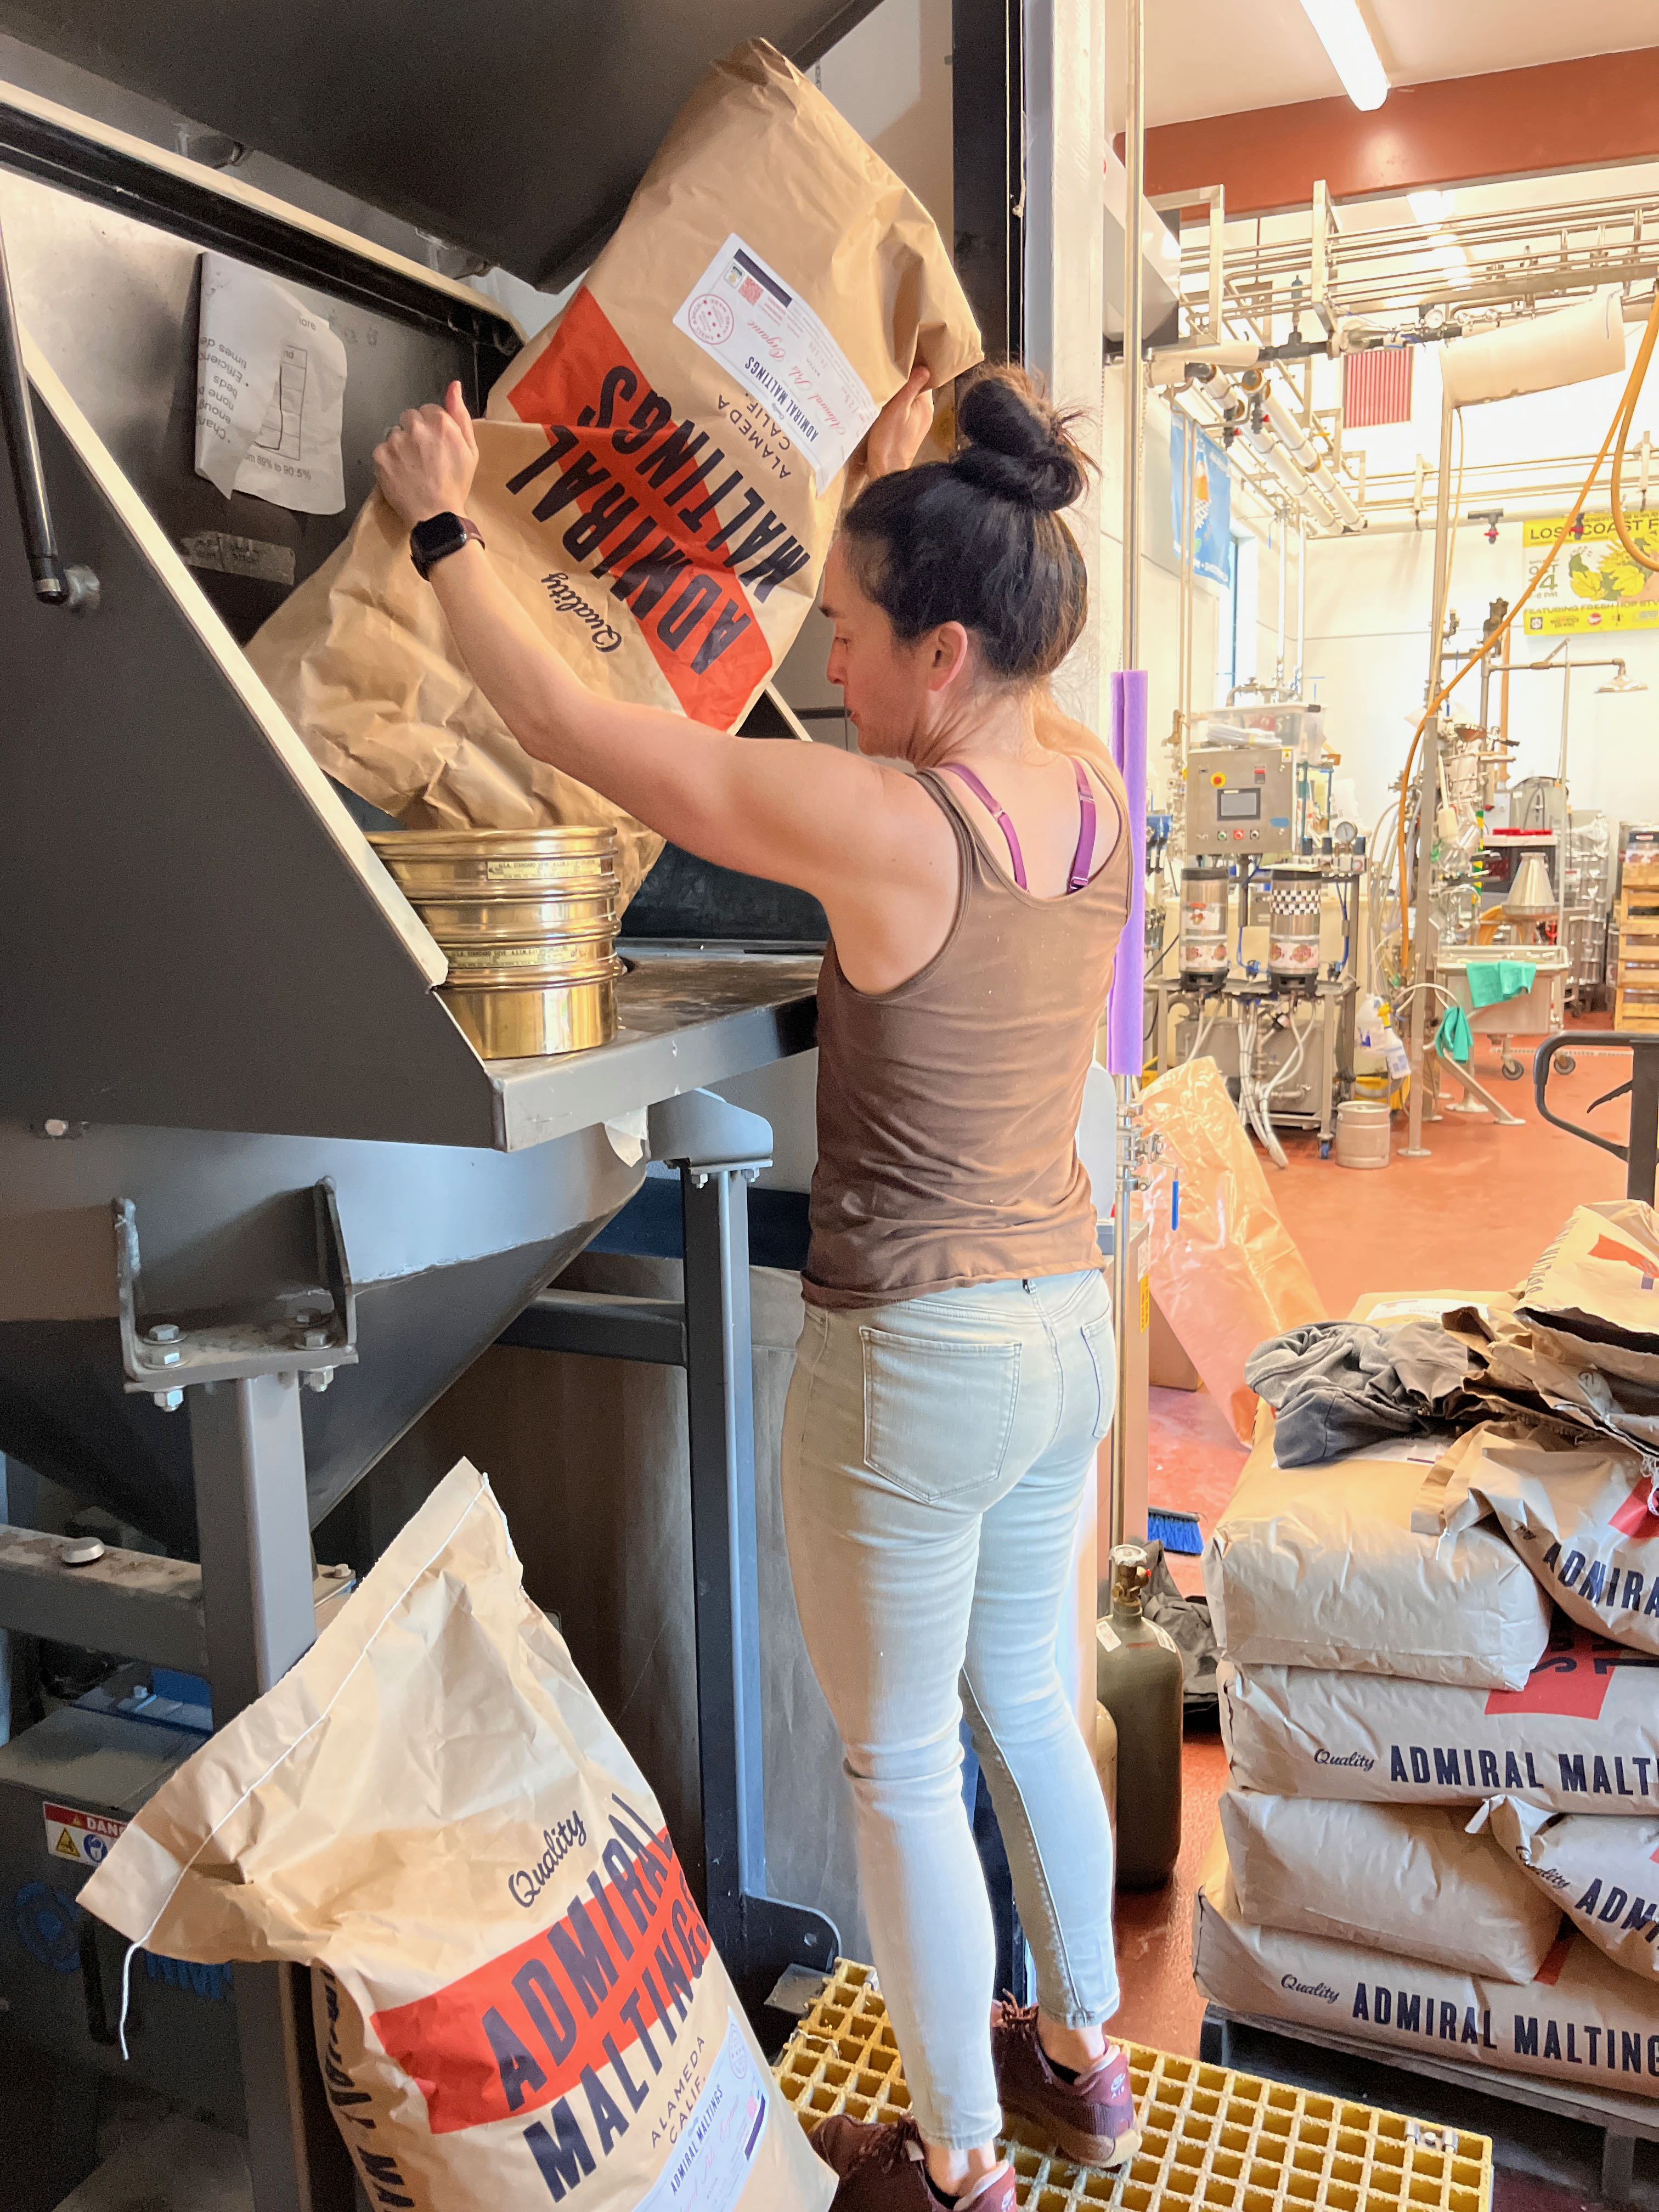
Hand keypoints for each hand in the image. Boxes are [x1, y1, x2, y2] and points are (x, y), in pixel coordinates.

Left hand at [374, 380, 477, 524]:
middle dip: (414, 433)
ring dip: (400, 446)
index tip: (435, 446)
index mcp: (441, 423)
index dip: (432, 428)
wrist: (437, 517)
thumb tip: (454, 386)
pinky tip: (401, 474)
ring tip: (412, 468)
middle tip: (423, 457)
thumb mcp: (470, 450)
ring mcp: (396, 441)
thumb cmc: (455, 486)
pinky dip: (389, 460)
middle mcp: (416, 427)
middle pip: (409, 418)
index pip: (428, 410)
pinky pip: (382, 449)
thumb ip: (460, 414)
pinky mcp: (381, 456)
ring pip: (394, 433)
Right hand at [862, 363, 933, 481]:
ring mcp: (918, 424)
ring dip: (898, 395)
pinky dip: (896, 407)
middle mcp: (925, 414)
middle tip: (888, 373)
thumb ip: (911, 388)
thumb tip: (925, 368)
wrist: (885, 471)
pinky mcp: (908, 432)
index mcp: (926, 406)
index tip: (900, 362)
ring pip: (909, 401)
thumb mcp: (897, 410)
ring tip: (885, 389)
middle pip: (916, 390)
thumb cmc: (889, 441)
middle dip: (904, 382)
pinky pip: (904, 412)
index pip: (924, 380)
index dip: (913, 370)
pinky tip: (885, 407)